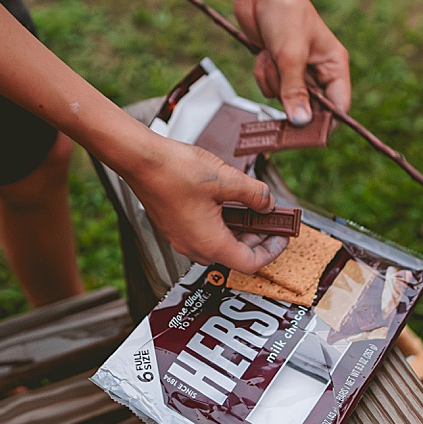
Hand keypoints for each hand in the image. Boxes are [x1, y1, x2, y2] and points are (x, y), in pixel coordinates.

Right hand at [121, 135, 290, 272]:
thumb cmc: (175, 171)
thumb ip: (254, 194)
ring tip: (251, 207)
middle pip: (235, 254)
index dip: (272, 252)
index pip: (250, 263)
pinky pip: (203, 233)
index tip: (282, 237)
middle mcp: (193, 247)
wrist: (140, 160)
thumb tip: (267, 203)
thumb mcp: (227, 179)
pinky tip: (226, 202)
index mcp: (210, 243)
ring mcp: (181, 238)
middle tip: (270, 218)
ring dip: (238, 229)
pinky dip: (221, 224)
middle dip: (257, 237)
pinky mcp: (173, 226)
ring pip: (218, 244)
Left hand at [234, 0, 350, 124]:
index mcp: (334, 64)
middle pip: (310, 106)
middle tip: (281, 105)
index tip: (309, 136)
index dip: (326, 123)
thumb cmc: (285, 12)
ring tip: (271, 57)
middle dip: (292, 101)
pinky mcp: (277, 65)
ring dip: (274, 82)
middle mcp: (318, 69)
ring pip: (285, 97)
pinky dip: (264, 74)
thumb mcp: (291, 55)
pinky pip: (270, 86)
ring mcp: (296, 68)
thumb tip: (301, 122)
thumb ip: (295, 91)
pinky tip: (263, 54)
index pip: (338, 105)